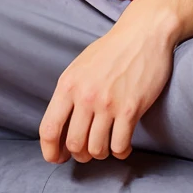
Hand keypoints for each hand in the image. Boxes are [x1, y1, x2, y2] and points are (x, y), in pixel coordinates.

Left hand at [39, 2, 178, 163]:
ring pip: (97, 149)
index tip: (57, 158)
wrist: (144, 34)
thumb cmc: (112, 50)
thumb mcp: (80, 67)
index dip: (50, 151)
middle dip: (80, 155)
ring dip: (101, 154)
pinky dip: (120, 152)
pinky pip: (120, 145)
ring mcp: (108, 103)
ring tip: (106, 148)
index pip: (49, 129)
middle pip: (74, 144)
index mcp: (68, 85)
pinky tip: (123, 146)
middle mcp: (85, 96)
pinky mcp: (130, 109)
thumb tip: (61, 125)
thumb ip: (69, 93)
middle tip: (88, 153)